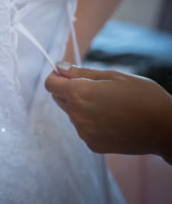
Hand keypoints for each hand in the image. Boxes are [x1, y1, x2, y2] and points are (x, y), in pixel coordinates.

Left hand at [45, 62, 171, 163]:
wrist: (164, 128)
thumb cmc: (142, 96)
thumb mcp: (113, 75)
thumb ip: (81, 72)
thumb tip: (59, 67)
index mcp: (79, 94)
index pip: (50, 84)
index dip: (56, 76)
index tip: (67, 74)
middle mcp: (76, 115)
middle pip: (58, 98)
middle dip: (68, 90)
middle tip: (93, 87)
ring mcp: (83, 132)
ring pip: (71, 113)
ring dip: (80, 106)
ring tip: (107, 105)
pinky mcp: (92, 144)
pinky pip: (82, 128)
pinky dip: (90, 121)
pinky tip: (110, 119)